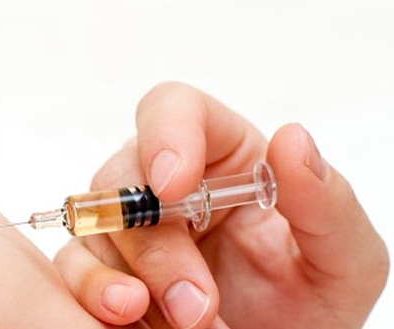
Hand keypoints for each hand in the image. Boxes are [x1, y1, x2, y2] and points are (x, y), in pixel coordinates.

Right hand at [55, 82, 388, 328]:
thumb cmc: (309, 305)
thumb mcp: (343, 261)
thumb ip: (327, 203)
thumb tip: (293, 139)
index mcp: (225, 158)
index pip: (174, 109)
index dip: (165, 134)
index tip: (173, 184)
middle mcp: (166, 186)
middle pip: (124, 177)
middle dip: (156, 247)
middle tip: (196, 307)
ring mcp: (130, 231)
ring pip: (94, 228)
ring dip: (123, 281)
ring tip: (169, 326)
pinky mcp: (102, 272)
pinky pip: (72, 273)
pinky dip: (93, 300)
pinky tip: (132, 324)